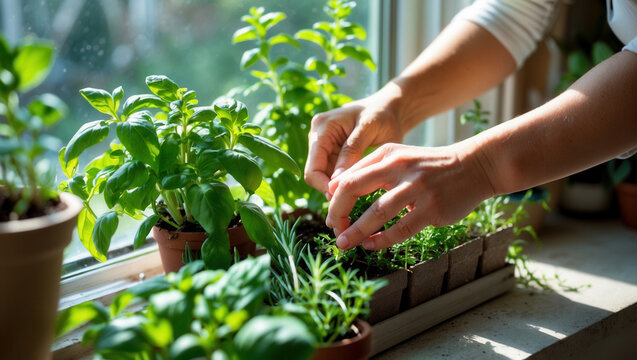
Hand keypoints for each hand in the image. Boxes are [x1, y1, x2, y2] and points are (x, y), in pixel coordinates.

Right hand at [304, 86, 403, 195]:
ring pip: (325, 177)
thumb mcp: (368, 130)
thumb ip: (351, 153)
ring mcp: (324, 146)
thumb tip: (336, 182)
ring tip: (360, 194)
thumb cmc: (382, 114)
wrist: (389, 108)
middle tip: (355, 202)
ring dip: (339, 187)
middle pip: (316, 175)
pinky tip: (360, 186)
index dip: (325, 187)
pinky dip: (345, 182)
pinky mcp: (333, 153)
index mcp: (321, 128)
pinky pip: (334, 174)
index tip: (345, 198)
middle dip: (333, 189)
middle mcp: (317, 137)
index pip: (312, 169)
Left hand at [325, 142, 493, 249]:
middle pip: (353, 188)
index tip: (332, 217)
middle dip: (337, 213)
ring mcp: (417, 188)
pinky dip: (382, 240)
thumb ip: (368, 169)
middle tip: (333, 230)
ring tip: (345, 243)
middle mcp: (399, 167)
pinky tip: (371, 245)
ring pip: (377, 212)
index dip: (334, 200)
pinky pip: (401, 229)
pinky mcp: (432, 208)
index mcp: (387, 154)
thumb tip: (334, 191)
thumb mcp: (399, 157)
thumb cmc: (429, 166)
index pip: (348, 176)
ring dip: (357, 231)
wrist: (475, 165)